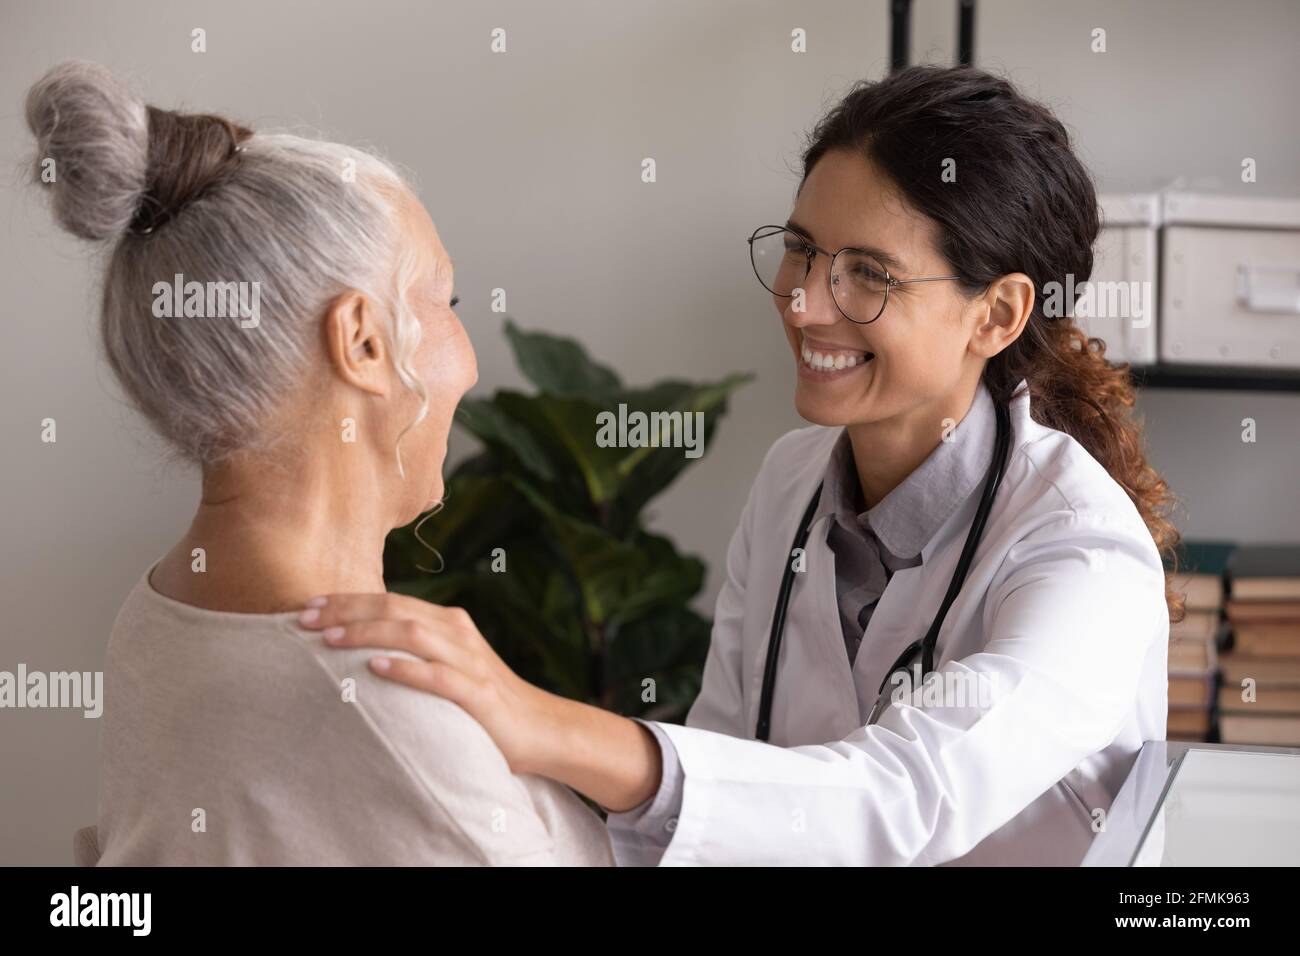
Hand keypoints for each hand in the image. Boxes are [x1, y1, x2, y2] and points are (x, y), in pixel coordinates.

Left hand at [298, 593, 553, 774]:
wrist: (538, 727)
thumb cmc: (481, 700)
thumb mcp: (447, 664)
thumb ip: (414, 650)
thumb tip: (358, 647)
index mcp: (448, 622)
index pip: (390, 601)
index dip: (346, 601)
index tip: (306, 607)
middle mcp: (457, 633)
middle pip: (396, 610)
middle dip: (346, 612)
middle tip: (303, 620)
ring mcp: (469, 661)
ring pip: (413, 635)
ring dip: (367, 634)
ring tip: (329, 640)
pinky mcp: (478, 693)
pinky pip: (438, 676)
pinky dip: (405, 669)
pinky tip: (376, 668)